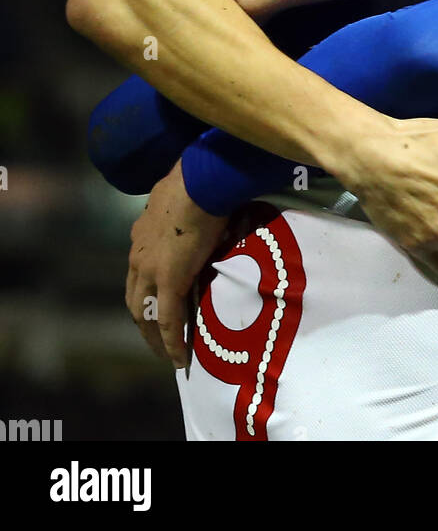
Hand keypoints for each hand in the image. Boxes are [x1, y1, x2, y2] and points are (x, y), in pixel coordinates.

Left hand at [125, 161, 227, 367]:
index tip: (155, 303)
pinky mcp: (168, 282)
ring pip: (144, 314)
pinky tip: (180, 359)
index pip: (138, 271)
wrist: (200, 180)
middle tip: (157, 338)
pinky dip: (171, 342)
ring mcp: (149, 270)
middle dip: (144, 321)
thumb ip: (180, 211)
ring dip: (153, 336)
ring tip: (166, 354)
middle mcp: (138, 254)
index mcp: (141, 233)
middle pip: (134, 298)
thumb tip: (197, 208)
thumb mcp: (180, 197)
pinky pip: (167, 320)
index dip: (145, 290)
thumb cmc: (198, 180)